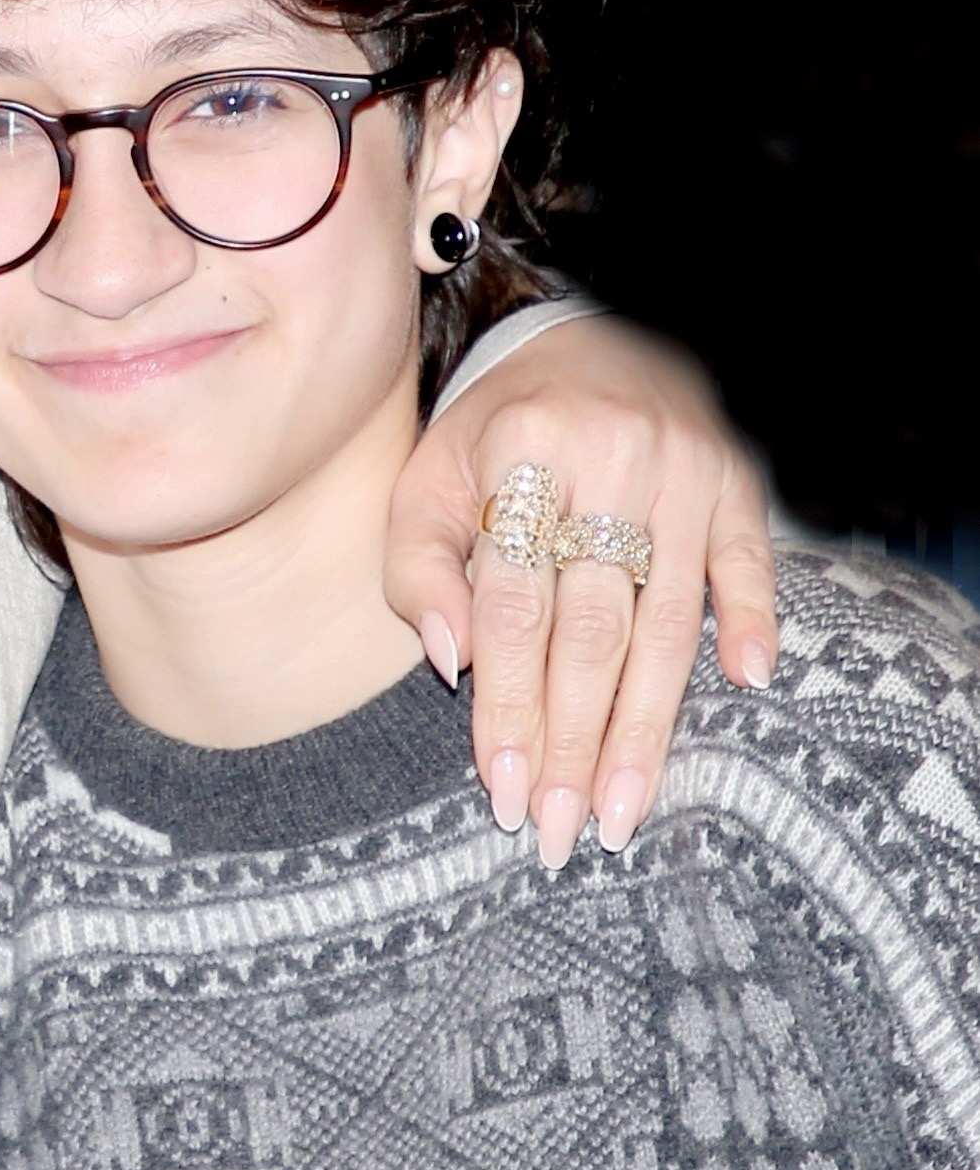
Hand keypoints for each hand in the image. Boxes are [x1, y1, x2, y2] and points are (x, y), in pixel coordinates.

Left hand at [385, 315, 776, 869]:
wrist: (577, 336)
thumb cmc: (489, 433)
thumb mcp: (426, 480)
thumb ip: (418, 567)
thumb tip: (451, 660)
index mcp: (522, 454)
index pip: (515, 608)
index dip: (509, 707)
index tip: (503, 792)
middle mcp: (611, 458)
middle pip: (592, 630)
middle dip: (572, 742)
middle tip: (560, 833)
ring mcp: (684, 469)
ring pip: (667, 620)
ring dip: (645, 726)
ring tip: (621, 811)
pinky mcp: (736, 478)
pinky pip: (750, 559)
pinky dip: (750, 619)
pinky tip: (747, 684)